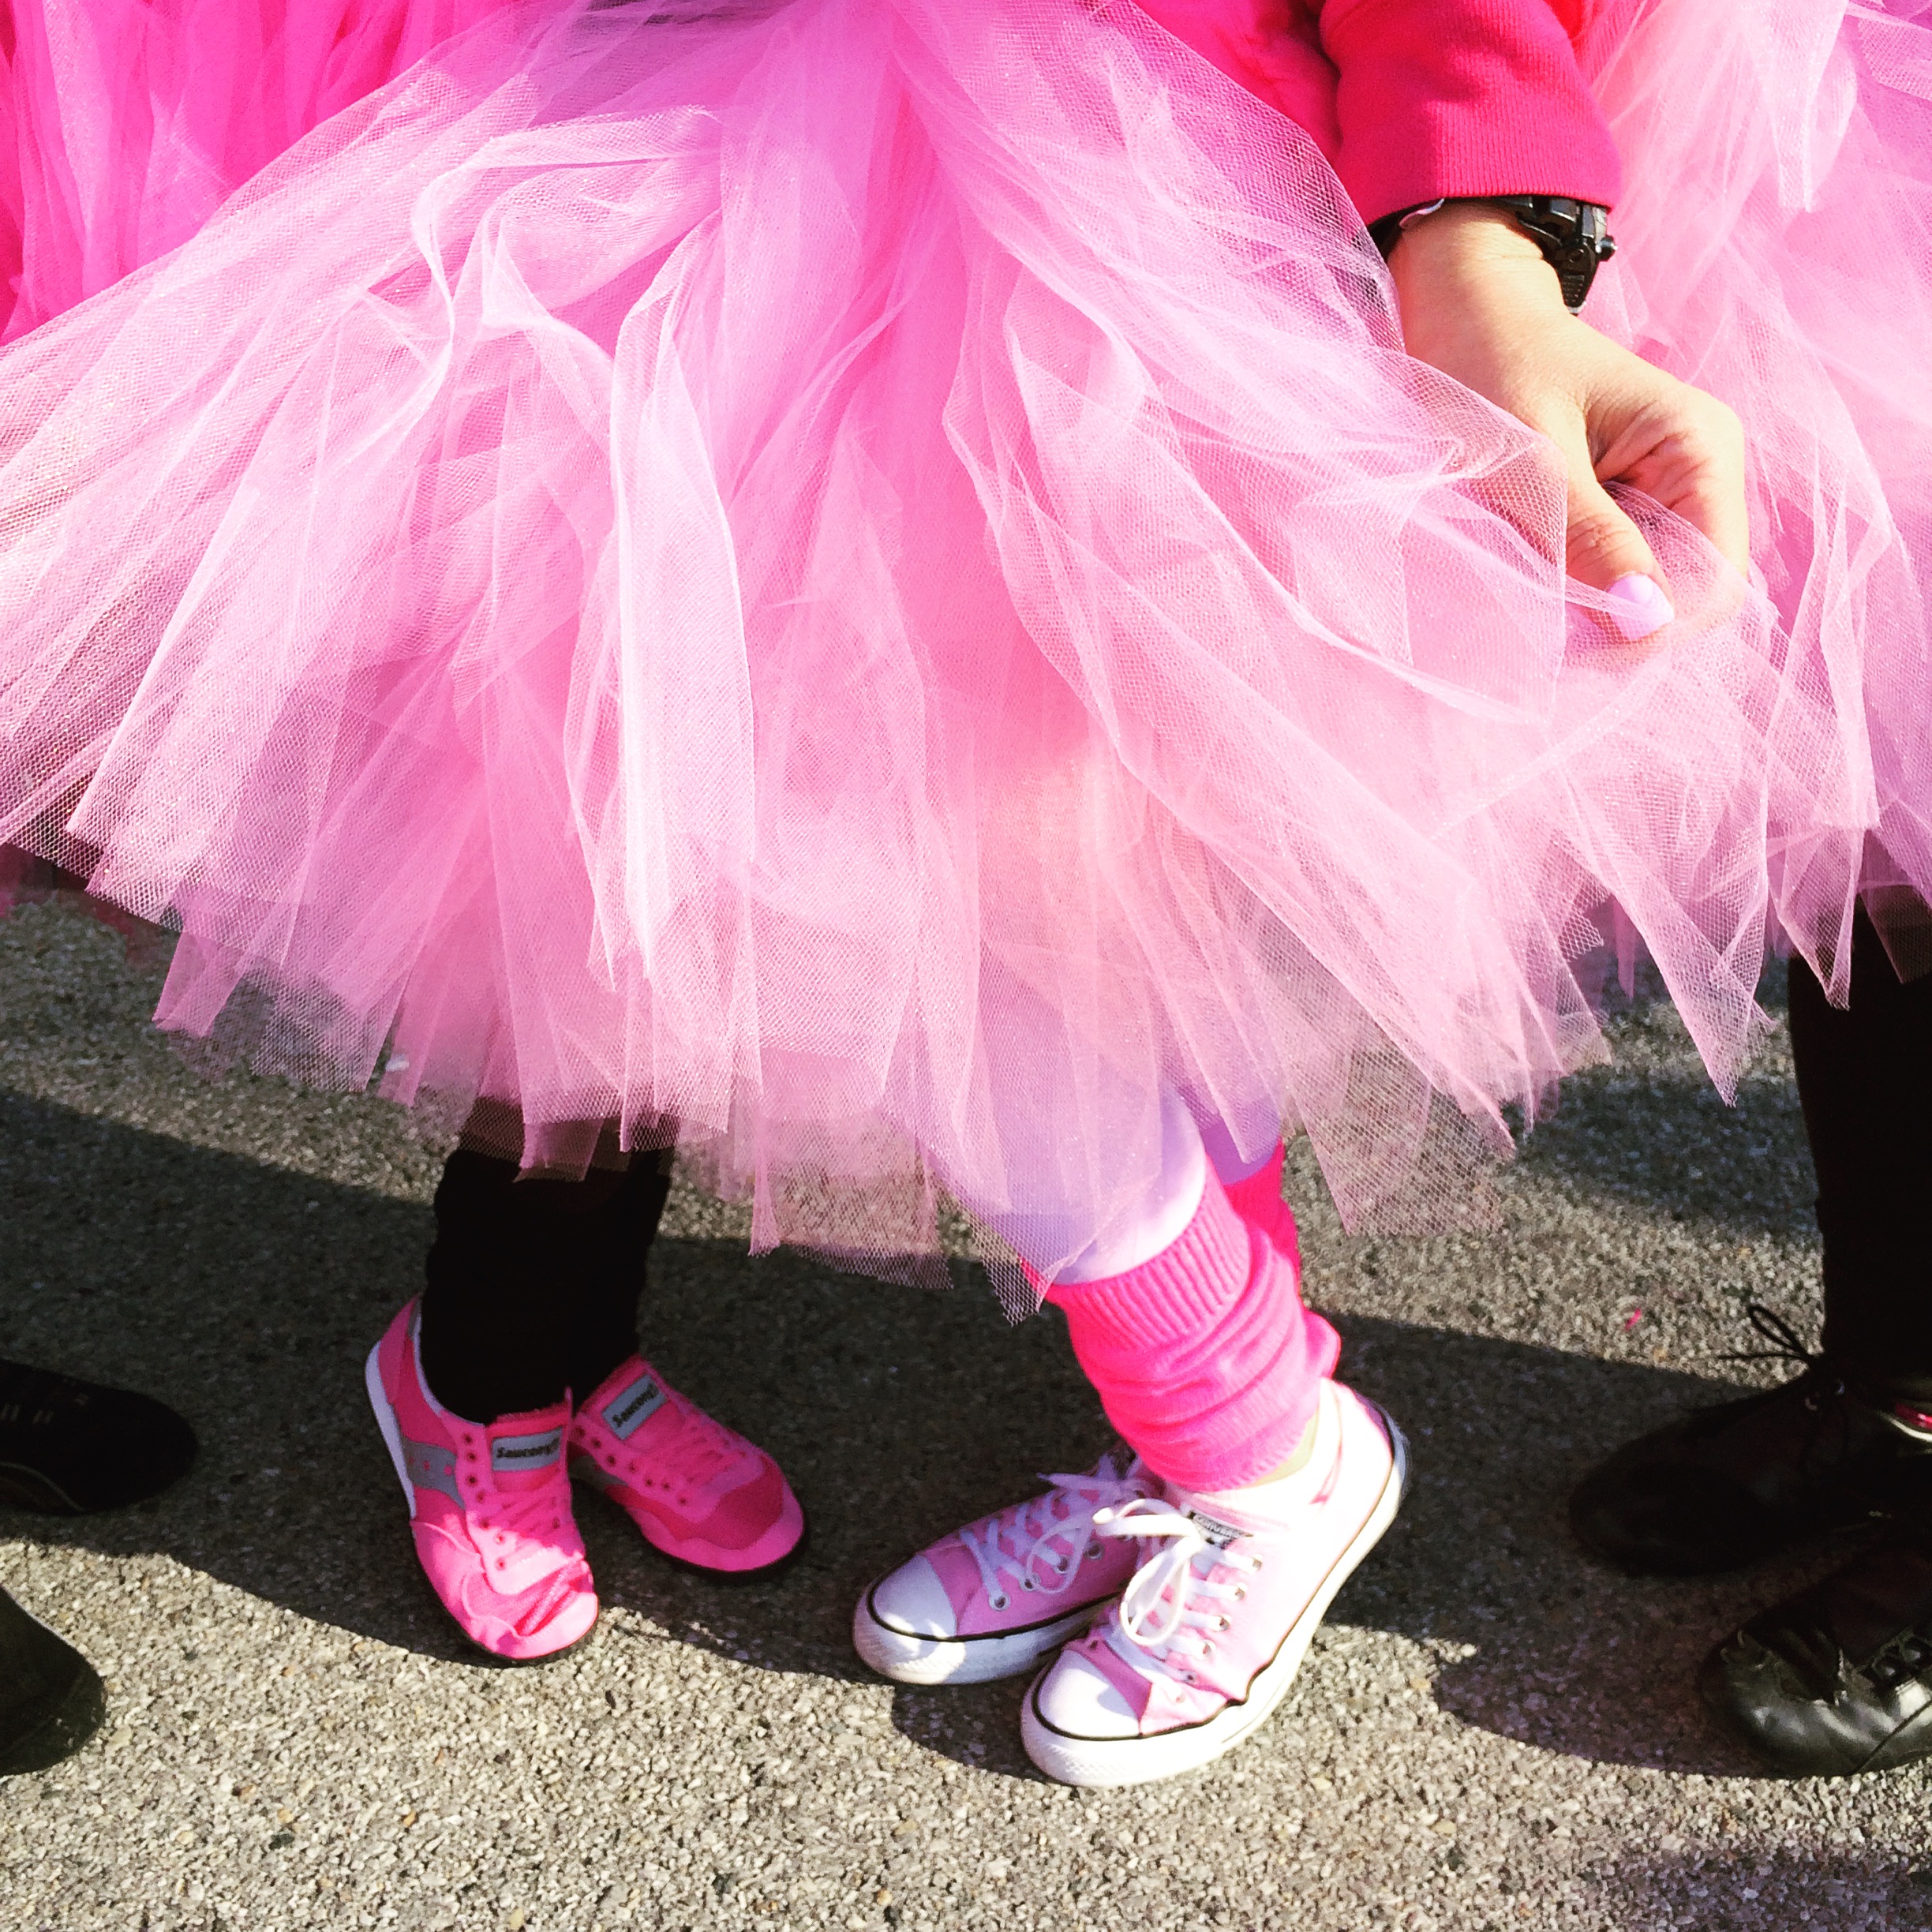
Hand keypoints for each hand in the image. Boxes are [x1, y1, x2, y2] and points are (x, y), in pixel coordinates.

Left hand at [1389, 203, 1746, 637]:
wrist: (1466, 316)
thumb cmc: (1493, 368)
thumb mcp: (1532, 461)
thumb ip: (1590, 540)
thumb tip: (1646, 624)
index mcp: (1699, 448)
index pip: (1715, 580)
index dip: (1655, 628)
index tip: (1578, 642)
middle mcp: (1703, 470)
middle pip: (1691, 592)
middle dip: (1625, 620)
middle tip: (1544, 618)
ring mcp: (1671, 487)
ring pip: (1654, 588)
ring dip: (1599, 605)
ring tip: (1535, 581)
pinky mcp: (1633, 501)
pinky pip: (1624, 569)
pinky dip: (1583, 583)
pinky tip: (1542, 567)